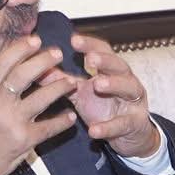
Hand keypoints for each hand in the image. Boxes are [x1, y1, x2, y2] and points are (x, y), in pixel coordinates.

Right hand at [0, 36, 79, 174]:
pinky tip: (70, 116)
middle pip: (24, 75)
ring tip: (72, 82)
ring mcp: (11, 122)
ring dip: (60, 87)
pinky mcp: (24, 140)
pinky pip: (49, 127)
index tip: (35, 40)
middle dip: (44, 61)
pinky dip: (62, 121)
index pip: (3, 64)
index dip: (20, 49)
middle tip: (58, 53)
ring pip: (42, 98)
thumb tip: (2, 66)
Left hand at [68, 32, 159, 158]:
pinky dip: (108, 127)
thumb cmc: (105, 108)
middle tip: (90, 58)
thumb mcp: (82, 93)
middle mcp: (126, 81)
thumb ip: (63, 81)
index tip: (74, 40)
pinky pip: (123, 123)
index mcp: (111, 71)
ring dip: (114, 84)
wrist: (130, 134)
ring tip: (97, 84)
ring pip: (128, 88)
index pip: (104, 51)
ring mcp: (134, 102)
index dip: (91, 45)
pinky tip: (94, 130)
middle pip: (119, 65)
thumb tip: (39, 69)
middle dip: (105, 60)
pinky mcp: (135, 123)